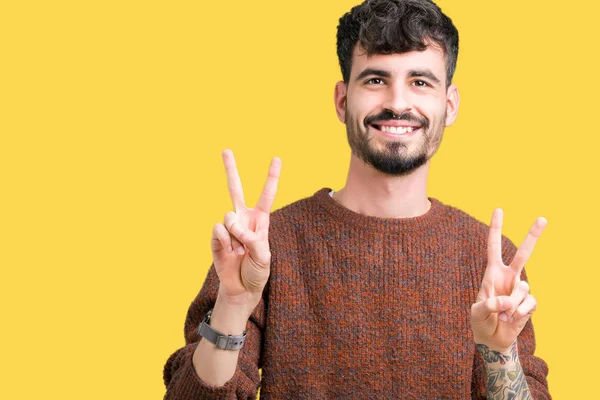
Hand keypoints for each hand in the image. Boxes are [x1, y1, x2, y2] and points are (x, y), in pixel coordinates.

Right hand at [211, 150, 280, 315]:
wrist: (241, 289)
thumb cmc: (257, 271)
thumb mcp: (264, 256)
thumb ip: (251, 238)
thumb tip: (230, 222)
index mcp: (260, 220)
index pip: (267, 195)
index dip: (272, 177)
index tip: (276, 158)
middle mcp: (243, 218)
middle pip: (235, 189)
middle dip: (230, 169)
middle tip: (225, 150)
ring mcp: (228, 227)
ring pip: (228, 216)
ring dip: (236, 235)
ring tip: (240, 250)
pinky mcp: (216, 238)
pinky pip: (218, 231)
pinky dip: (225, 242)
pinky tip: (229, 252)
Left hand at [471, 209, 546, 351]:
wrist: (492, 339)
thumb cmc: (480, 321)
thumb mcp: (477, 313)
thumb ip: (488, 305)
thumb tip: (506, 301)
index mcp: (492, 273)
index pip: (493, 247)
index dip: (496, 229)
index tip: (499, 210)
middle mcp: (509, 278)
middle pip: (523, 254)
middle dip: (533, 237)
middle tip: (543, 218)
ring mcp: (520, 290)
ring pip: (523, 288)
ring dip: (511, 304)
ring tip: (502, 314)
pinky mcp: (529, 304)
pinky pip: (529, 304)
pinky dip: (519, 313)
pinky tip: (511, 319)